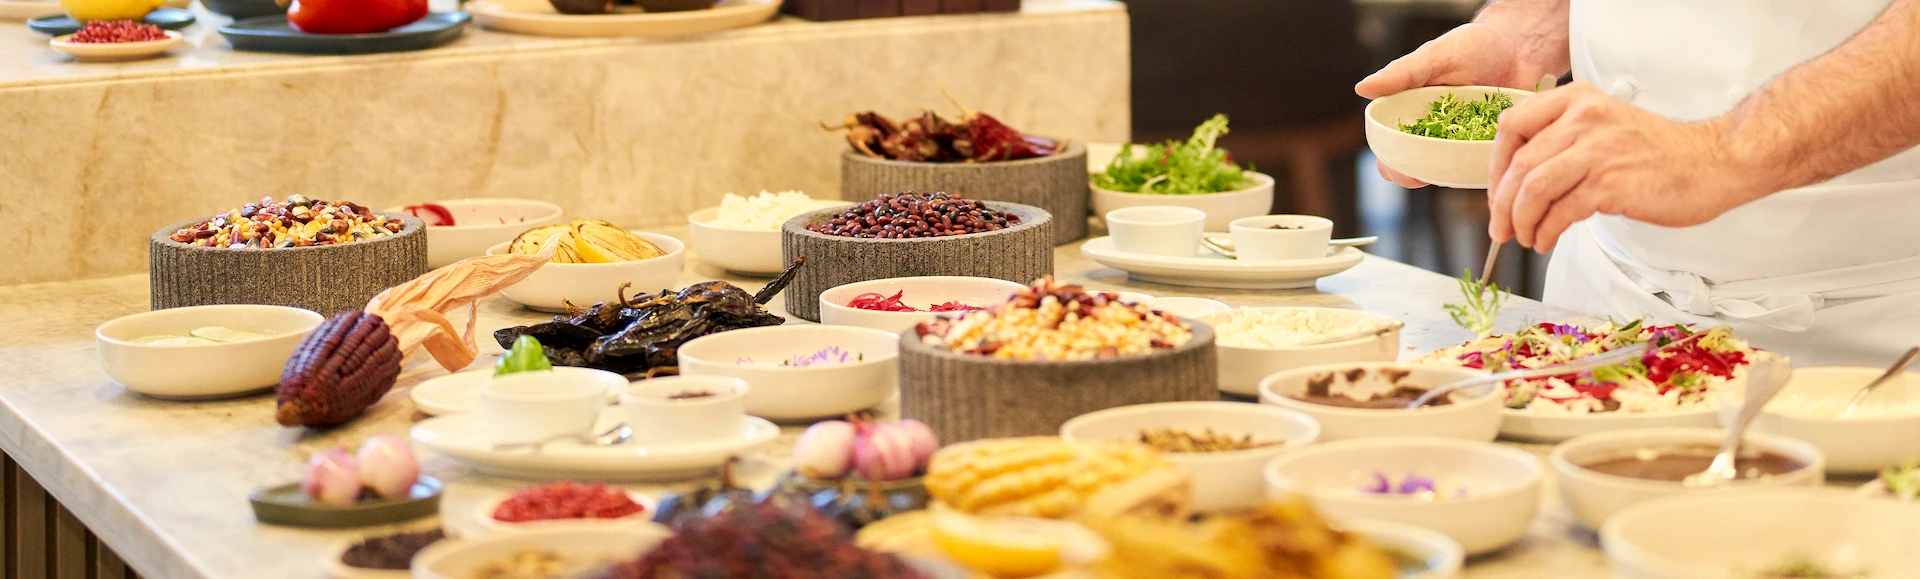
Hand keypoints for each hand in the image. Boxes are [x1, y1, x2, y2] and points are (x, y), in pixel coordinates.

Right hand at [1356, 23, 1559, 187]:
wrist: (1522, 46)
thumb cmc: (1475, 45)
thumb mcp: (1436, 56)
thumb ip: (1401, 74)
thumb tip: (1362, 88)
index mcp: (1412, 114)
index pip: (1391, 150)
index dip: (1392, 165)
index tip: (1403, 170)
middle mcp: (1435, 132)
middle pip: (1418, 168)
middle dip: (1420, 176)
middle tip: (1431, 175)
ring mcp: (1464, 142)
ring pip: (1450, 172)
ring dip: (1453, 174)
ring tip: (1464, 163)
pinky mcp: (1491, 146)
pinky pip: (1482, 166)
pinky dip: (1483, 169)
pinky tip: (1490, 163)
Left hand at [1487, 82, 1758, 252]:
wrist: (1713, 162)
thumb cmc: (1658, 152)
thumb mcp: (1602, 127)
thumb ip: (1561, 141)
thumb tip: (1515, 182)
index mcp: (1576, 100)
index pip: (1511, 126)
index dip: (1495, 167)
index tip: (1497, 194)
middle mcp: (1583, 118)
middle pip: (1518, 164)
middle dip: (1502, 204)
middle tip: (1501, 228)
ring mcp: (1598, 150)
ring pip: (1533, 189)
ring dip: (1521, 221)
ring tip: (1526, 237)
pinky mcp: (1611, 183)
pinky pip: (1560, 212)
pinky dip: (1545, 232)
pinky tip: (1546, 240)